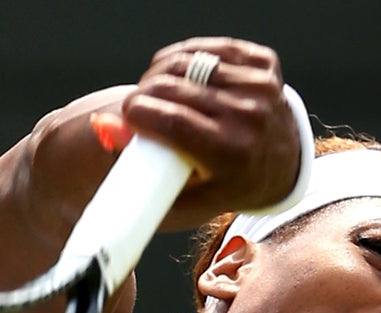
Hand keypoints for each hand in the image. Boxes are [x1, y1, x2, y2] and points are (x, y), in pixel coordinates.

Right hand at [94, 38, 302, 225]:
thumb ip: (135, 169)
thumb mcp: (177, 196)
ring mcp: (261, 86)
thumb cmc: (217, 185)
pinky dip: (184, 59)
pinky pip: (207, 48)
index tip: (127, 115)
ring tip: (157, 94)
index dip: (140, 112)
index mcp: (232, 156)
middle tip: (137, 108)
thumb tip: (103, 125)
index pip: (174, 122)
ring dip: (161, 74)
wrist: (277, 164)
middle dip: (145, 93)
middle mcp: (251, 118)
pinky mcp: (263, 62)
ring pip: (189, 62)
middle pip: (176, 88)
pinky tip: (179, 77)